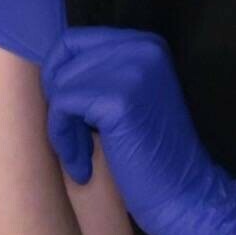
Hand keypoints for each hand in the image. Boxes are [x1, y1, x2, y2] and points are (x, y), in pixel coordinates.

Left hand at [42, 26, 235, 234]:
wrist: (184, 194)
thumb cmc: (151, 154)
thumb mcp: (129, 97)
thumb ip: (100, 73)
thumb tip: (51, 67)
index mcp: (146, 43)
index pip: (75, 40)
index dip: (59, 77)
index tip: (68, 115)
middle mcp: (142, 47)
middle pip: (64, 59)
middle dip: (59, 104)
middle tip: (73, 140)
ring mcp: (132, 70)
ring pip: (61, 85)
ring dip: (61, 127)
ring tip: (80, 156)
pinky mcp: (119, 99)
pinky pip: (63, 107)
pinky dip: (64, 140)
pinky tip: (82, 166)